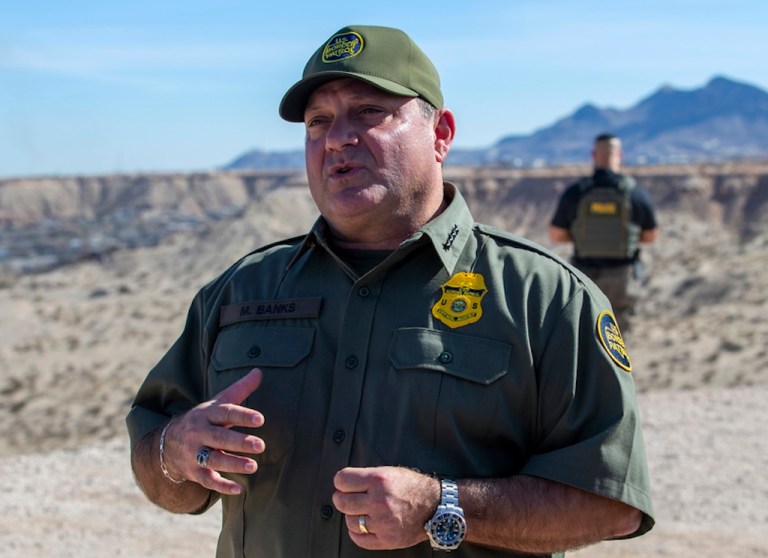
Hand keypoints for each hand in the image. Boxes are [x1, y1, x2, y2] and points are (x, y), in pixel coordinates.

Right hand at [162, 367, 264, 494]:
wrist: (166, 442)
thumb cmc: (203, 419)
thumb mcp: (217, 402)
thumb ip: (240, 390)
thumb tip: (259, 371)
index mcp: (206, 414)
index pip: (225, 412)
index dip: (242, 415)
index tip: (261, 419)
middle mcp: (198, 433)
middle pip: (219, 437)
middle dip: (240, 442)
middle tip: (261, 445)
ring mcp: (194, 453)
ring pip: (213, 459)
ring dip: (233, 464)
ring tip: (253, 466)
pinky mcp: (193, 471)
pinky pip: (207, 480)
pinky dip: (221, 486)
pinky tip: (238, 489)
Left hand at [332, 466, 439, 550]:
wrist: (435, 506)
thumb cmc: (411, 486)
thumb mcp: (390, 472)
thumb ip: (366, 477)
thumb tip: (342, 484)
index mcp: (379, 480)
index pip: (342, 480)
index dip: (341, 481)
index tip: (344, 484)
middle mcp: (379, 501)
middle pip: (342, 502)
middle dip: (341, 498)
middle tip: (346, 497)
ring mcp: (383, 522)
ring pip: (350, 521)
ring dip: (351, 515)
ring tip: (359, 511)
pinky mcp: (387, 539)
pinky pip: (360, 539)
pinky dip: (356, 532)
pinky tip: (362, 525)